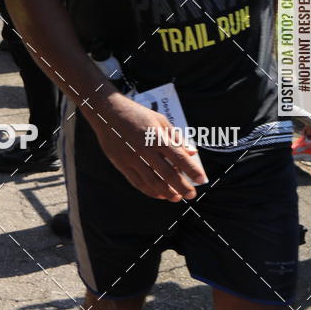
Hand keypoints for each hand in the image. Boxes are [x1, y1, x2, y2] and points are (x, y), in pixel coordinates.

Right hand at [89, 93, 207, 201]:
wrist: (107, 112)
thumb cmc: (137, 114)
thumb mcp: (160, 120)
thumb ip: (176, 137)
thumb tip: (192, 153)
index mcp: (157, 137)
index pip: (179, 158)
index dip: (192, 170)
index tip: (202, 179)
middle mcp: (145, 149)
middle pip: (167, 174)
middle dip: (182, 186)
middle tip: (191, 194)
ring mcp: (132, 158)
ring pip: (152, 182)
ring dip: (167, 192)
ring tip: (177, 197)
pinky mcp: (122, 164)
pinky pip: (137, 182)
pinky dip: (150, 191)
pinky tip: (159, 194)